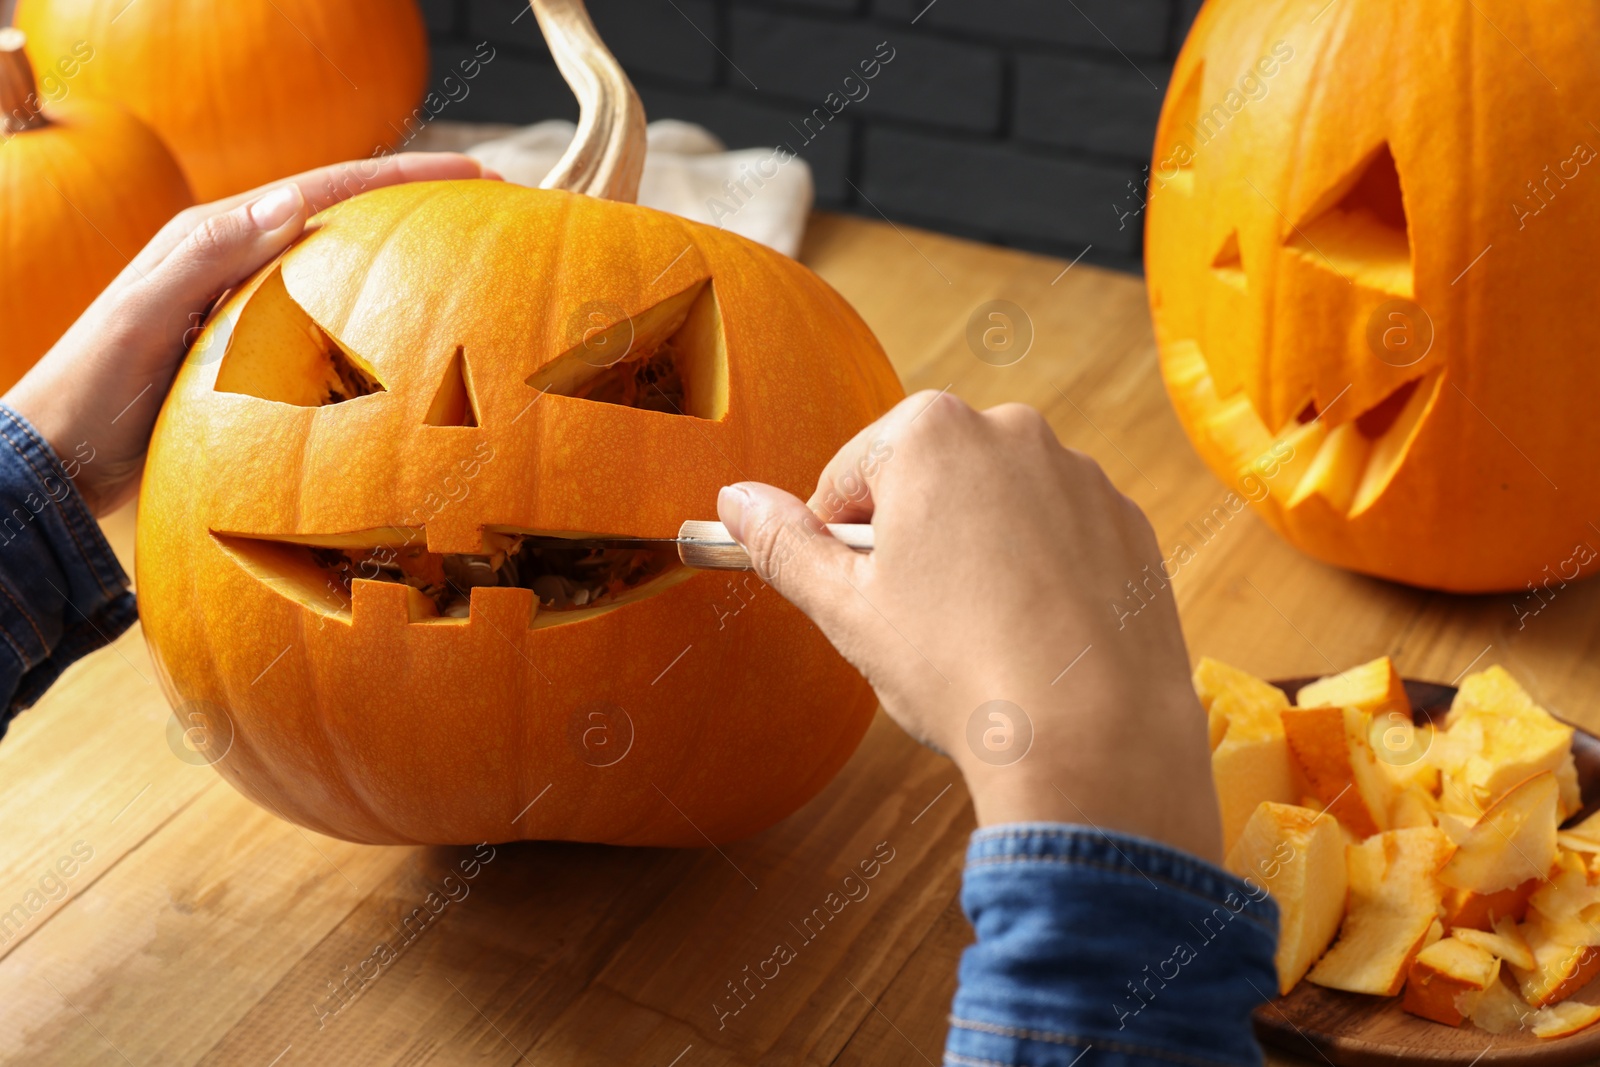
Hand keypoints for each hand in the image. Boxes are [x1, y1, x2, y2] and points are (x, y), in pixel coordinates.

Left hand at [4, 152, 496, 515]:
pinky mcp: (262, 357)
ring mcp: (256, 311)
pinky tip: (422, 344)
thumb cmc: (92, 386)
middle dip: (420, 206)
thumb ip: (206, 256)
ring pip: (349, 273)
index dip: (403, 178)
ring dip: (411, 262)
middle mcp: (244, 263)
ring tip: (475, 260)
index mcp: (219, 237)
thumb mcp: (140, 313)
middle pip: (346, 219)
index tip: (474, 177)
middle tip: (492, 205)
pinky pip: (337, 329)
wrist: (62, 457)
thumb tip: (291, 202)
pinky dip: (385, 325)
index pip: (326, 190)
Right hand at [718, 391, 1222, 863]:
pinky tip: (1036, 640)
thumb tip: (735, 500)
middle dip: (912, 542)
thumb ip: (783, 544)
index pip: (850, 476)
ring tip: (981, 638)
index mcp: (930, 432)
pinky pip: (1061, 537)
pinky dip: (1041, 575)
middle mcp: (1014, 430)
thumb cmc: (959, 667)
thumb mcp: (845, 607)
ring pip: (997, 509)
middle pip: (928, 481)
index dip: (840, 544)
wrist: (1092, 736)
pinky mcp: (1130, 524)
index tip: (859, 597)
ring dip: (977, 555)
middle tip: (917, 623)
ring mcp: (1081, 476)